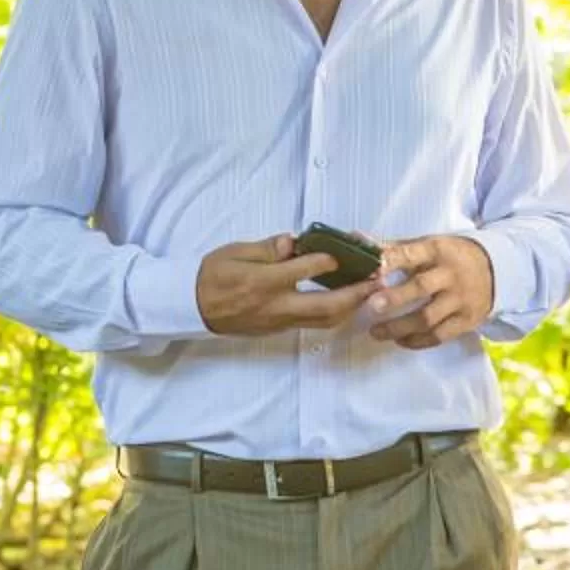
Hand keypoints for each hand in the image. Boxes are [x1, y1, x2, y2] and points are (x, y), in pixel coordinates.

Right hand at [196, 235, 380, 335]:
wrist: (192, 307)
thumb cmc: (211, 275)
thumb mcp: (234, 252)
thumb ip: (267, 248)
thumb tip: (294, 241)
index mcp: (262, 282)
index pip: (303, 271)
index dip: (328, 260)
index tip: (346, 250)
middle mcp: (275, 306)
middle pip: (325, 306)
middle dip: (356, 295)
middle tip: (377, 281)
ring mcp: (279, 321)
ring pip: (324, 321)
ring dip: (351, 307)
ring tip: (371, 292)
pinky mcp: (279, 329)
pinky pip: (314, 324)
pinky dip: (335, 313)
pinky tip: (347, 302)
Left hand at [366, 235, 495, 348]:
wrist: (497, 269)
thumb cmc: (450, 256)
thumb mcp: (428, 245)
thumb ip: (393, 247)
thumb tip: (355, 239)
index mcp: (437, 251)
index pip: (411, 253)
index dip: (390, 261)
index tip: (370, 268)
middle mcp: (450, 275)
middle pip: (421, 288)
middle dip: (395, 297)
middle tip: (372, 305)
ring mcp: (460, 300)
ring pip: (428, 318)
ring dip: (399, 327)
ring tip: (376, 332)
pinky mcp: (466, 320)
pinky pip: (439, 336)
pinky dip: (417, 341)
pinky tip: (400, 340)